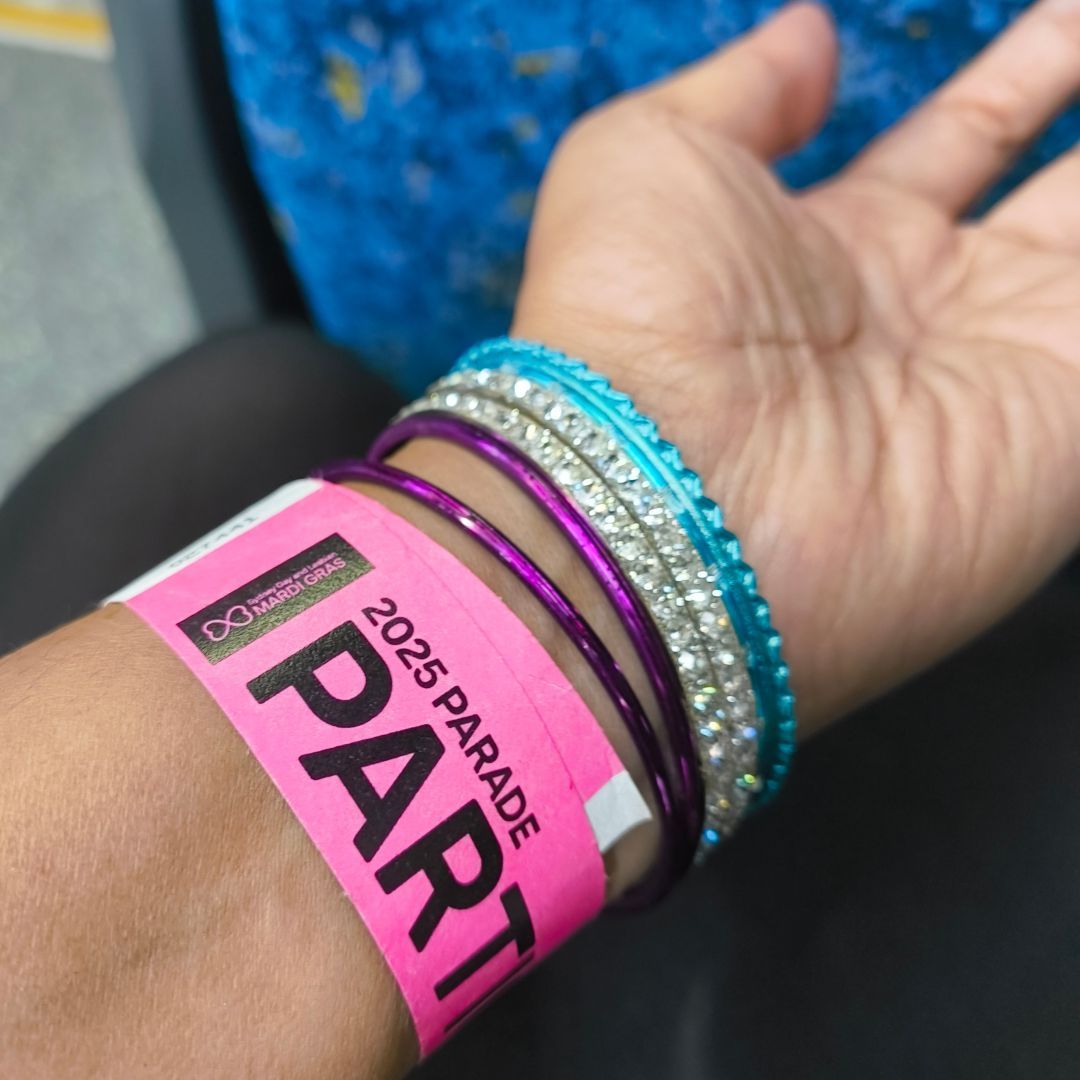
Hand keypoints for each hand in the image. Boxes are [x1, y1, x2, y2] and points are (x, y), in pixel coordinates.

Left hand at [513, 0, 1079, 730]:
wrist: (663, 486)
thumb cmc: (629, 315)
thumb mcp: (652, 158)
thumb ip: (745, 92)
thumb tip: (811, 35)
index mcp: (839, 245)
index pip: (959, 141)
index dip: (1024, 77)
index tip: (1070, 17)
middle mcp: (932, 311)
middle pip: (1058, 202)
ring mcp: (1006, 377)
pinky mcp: (1060, 443)